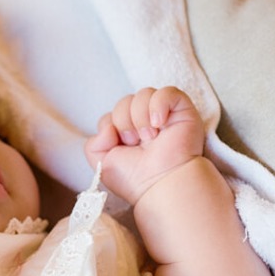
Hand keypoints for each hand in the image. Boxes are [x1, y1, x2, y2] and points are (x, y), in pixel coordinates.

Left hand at [84, 86, 205, 204]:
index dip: (111, 127)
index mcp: (128, 133)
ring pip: (143, 94)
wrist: (161, 184)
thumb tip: (108, 127)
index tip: (121, 146)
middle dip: (124, 121)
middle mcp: (146, 122)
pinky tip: (158, 123)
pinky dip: (158, 104)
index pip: (111, 114)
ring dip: (140, 116)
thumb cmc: (135, 179)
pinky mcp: (182, 111)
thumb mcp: (102, 164)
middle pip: (124, 101)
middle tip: (135, 142)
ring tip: (149, 137)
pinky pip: (167, 91)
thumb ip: (92, 144)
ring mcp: (164, 115)